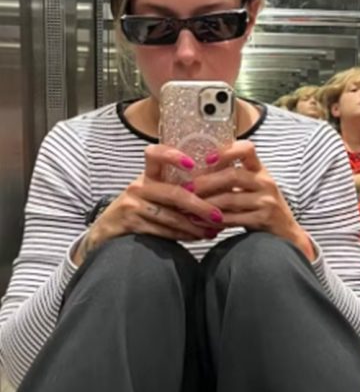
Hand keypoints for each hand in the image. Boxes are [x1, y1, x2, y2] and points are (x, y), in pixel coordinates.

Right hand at [88, 144, 224, 248]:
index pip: (155, 154)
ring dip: (195, 226)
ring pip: (171, 216)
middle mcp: (139, 186)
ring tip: (214, 230)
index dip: (172, 156)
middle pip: (174, 193)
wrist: (109, 229)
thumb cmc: (143, 206)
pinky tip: (198, 237)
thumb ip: (179, 185)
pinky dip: (184, 235)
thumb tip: (219, 184)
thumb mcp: (156, 190)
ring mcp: (133, 205)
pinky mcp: (132, 224)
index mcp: (148, 174)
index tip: (192, 164)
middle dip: (200, 206)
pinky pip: (164, 231)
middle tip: (218, 215)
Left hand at [192, 141, 315, 259]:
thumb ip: (232, 178)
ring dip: (205, 203)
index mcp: (260, 170)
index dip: (226, 151)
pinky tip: (199, 221)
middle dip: (206, 182)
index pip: (247, 149)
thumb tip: (195, 173)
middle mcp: (265, 182)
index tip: (207, 158)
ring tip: (187, 206)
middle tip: (186, 187)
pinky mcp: (264, 219)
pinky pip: (234, 218)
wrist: (286, 233)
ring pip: (230, 198)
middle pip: (233, 175)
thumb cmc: (262, 208)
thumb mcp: (253, 187)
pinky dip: (214, 220)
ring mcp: (267, 201)